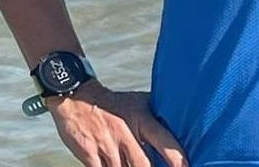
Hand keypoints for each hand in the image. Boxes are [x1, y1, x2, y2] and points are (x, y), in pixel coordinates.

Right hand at [47, 80, 188, 166]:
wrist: (78, 98)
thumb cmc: (114, 103)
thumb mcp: (138, 102)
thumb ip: (155, 115)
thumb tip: (179, 123)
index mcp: (140, 118)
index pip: (163, 139)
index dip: (176, 156)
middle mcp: (125, 132)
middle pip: (143, 164)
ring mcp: (106, 144)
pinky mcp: (89, 155)